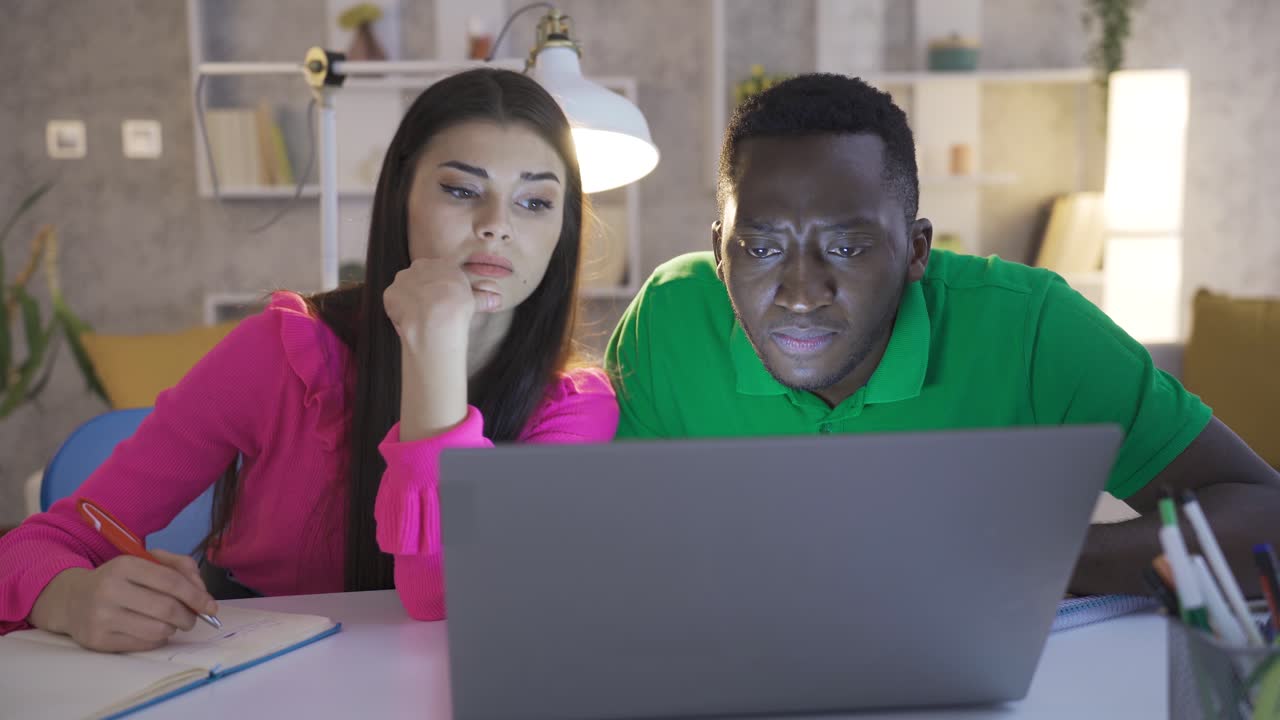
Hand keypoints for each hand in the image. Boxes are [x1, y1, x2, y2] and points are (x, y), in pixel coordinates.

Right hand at [29, 550, 218, 652]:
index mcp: (125, 565)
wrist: (72, 600)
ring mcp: (101, 617)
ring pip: (158, 630)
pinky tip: (151, 630)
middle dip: (189, 616)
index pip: (171, 582)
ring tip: (169, 622)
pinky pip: (144, 645)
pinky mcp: (98, 640)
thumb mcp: (146, 562)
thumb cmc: (119, 579)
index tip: (211, 606)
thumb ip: (180, 567)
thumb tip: (202, 591)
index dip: (197, 596)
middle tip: (192, 618)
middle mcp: (110, 590)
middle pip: (167, 609)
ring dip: (173, 628)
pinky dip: (157, 640)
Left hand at [383, 257, 500, 351]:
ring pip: (405, 289)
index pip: (440, 271)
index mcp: (441, 264)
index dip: (442, 287)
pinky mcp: (391, 293)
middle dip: (424, 291)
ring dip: (410, 300)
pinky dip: (399, 311)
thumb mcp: (473, 301)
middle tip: (432, 310)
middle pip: (420, 277)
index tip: (444, 300)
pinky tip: (409, 322)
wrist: (435, 317)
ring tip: (420, 318)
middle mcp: (420, 266)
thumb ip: (482, 298)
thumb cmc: (457, 307)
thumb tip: (496, 300)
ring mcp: (403, 279)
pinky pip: (394, 302)